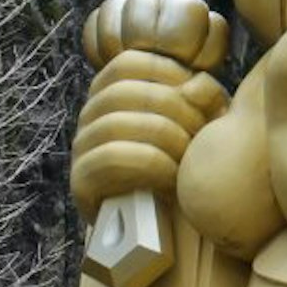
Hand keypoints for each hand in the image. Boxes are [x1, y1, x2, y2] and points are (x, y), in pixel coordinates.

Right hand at [71, 0, 229, 219]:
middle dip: (173, 110)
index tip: (200, 98)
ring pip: (116, 122)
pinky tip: (173, 177)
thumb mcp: (205, 124)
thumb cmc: (188, 163)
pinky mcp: (81, 180)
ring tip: (189, 157)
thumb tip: (195, 84)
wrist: (172, 224)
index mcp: (114, 90)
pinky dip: (149, 163)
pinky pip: (110, 158)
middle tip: (201, 135)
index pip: (130, 62)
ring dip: (164, 138)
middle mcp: (91, 113)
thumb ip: (205, 96)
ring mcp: (82, 146)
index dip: (169, 73)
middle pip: (125, 91)